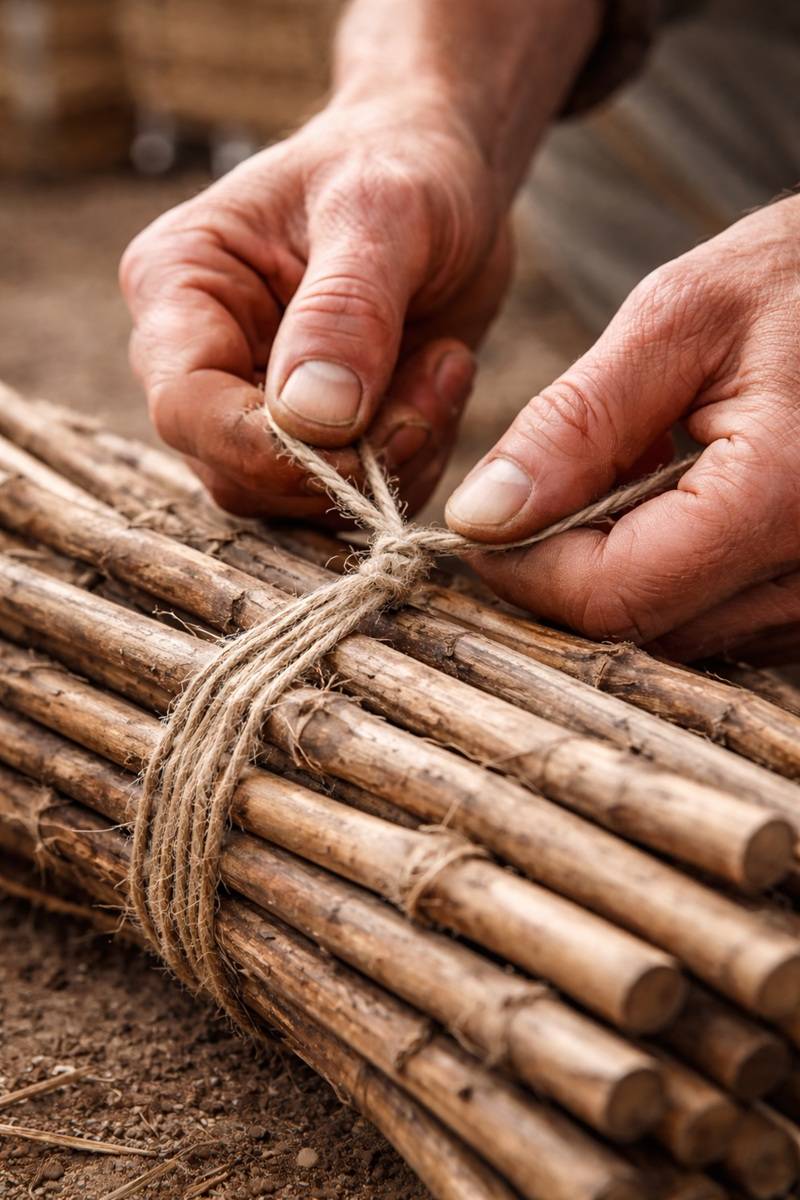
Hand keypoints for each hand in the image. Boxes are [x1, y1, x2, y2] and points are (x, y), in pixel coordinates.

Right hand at [120, 95, 509, 518]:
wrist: (446, 175)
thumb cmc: (403, 163)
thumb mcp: (383, 211)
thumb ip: (346, 310)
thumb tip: (311, 416)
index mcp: (179, 286)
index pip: (184, 407)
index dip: (265, 447)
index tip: (359, 435)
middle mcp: (201, 358)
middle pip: (236, 472)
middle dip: (344, 460)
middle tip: (433, 386)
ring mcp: (253, 406)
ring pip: (295, 499)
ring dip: (389, 461)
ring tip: (445, 367)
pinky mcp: (313, 438)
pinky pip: (349, 497)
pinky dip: (410, 463)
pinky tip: (443, 382)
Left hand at [446, 196, 799, 661]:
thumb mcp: (682, 317)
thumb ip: (576, 423)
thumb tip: (480, 518)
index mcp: (783, 499)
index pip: (612, 596)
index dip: (525, 569)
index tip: (486, 519)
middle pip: (640, 630)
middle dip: (567, 574)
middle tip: (549, 491)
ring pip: (679, 638)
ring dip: (623, 575)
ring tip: (636, 477)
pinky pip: (724, 624)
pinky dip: (677, 576)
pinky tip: (685, 503)